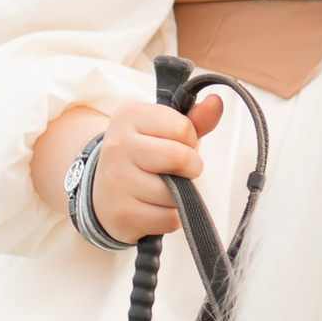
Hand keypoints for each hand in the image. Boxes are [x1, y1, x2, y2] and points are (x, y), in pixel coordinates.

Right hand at [32, 93, 223, 243]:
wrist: (104, 192)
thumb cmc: (144, 156)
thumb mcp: (164, 131)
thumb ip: (194, 119)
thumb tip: (217, 102)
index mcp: (130, 116)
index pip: (182, 128)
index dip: (190, 140)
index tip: (178, 144)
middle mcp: (118, 145)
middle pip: (180, 157)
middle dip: (191, 167)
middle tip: (179, 170)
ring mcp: (117, 181)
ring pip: (176, 193)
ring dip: (180, 195)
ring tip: (163, 189)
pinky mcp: (122, 213)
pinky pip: (169, 219)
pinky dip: (170, 217)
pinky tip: (154, 208)